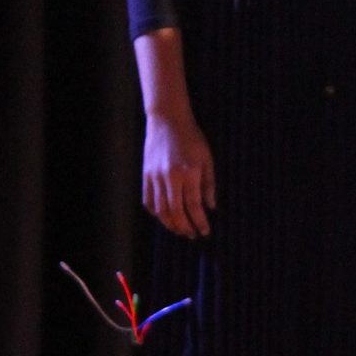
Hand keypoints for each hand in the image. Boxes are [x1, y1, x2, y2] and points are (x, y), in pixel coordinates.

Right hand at [142, 114, 215, 236]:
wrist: (167, 120)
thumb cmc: (192, 138)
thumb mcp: (207, 158)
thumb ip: (209, 184)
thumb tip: (210, 207)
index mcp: (188, 172)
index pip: (194, 205)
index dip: (199, 222)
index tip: (204, 231)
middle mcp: (170, 177)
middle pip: (176, 212)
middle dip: (185, 227)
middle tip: (192, 235)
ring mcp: (155, 177)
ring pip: (160, 210)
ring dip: (170, 224)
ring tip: (180, 230)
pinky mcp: (145, 175)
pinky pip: (148, 201)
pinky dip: (156, 213)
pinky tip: (165, 218)